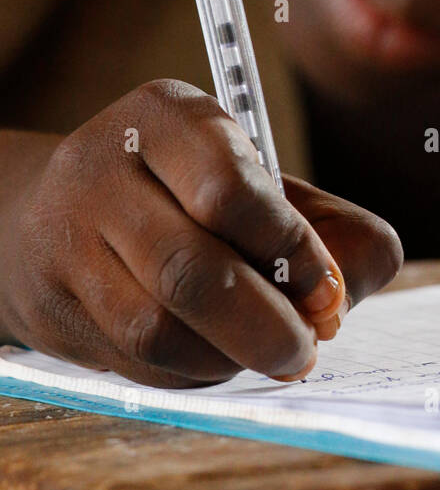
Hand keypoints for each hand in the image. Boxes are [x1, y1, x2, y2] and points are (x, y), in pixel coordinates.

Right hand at [0, 80, 401, 388]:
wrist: (63, 212)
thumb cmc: (190, 196)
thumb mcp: (263, 182)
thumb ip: (327, 228)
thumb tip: (338, 302)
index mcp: (167, 116)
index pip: (229, 188)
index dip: (290, 250)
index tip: (328, 293)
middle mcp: (102, 167)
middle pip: (190, 269)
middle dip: (265, 326)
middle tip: (304, 350)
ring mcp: (66, 237)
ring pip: (157, 327)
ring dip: (228, 358)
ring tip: (263, 352)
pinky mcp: (50, 304)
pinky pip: (133, 364)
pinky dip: (190, 374)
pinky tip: (213, 356)